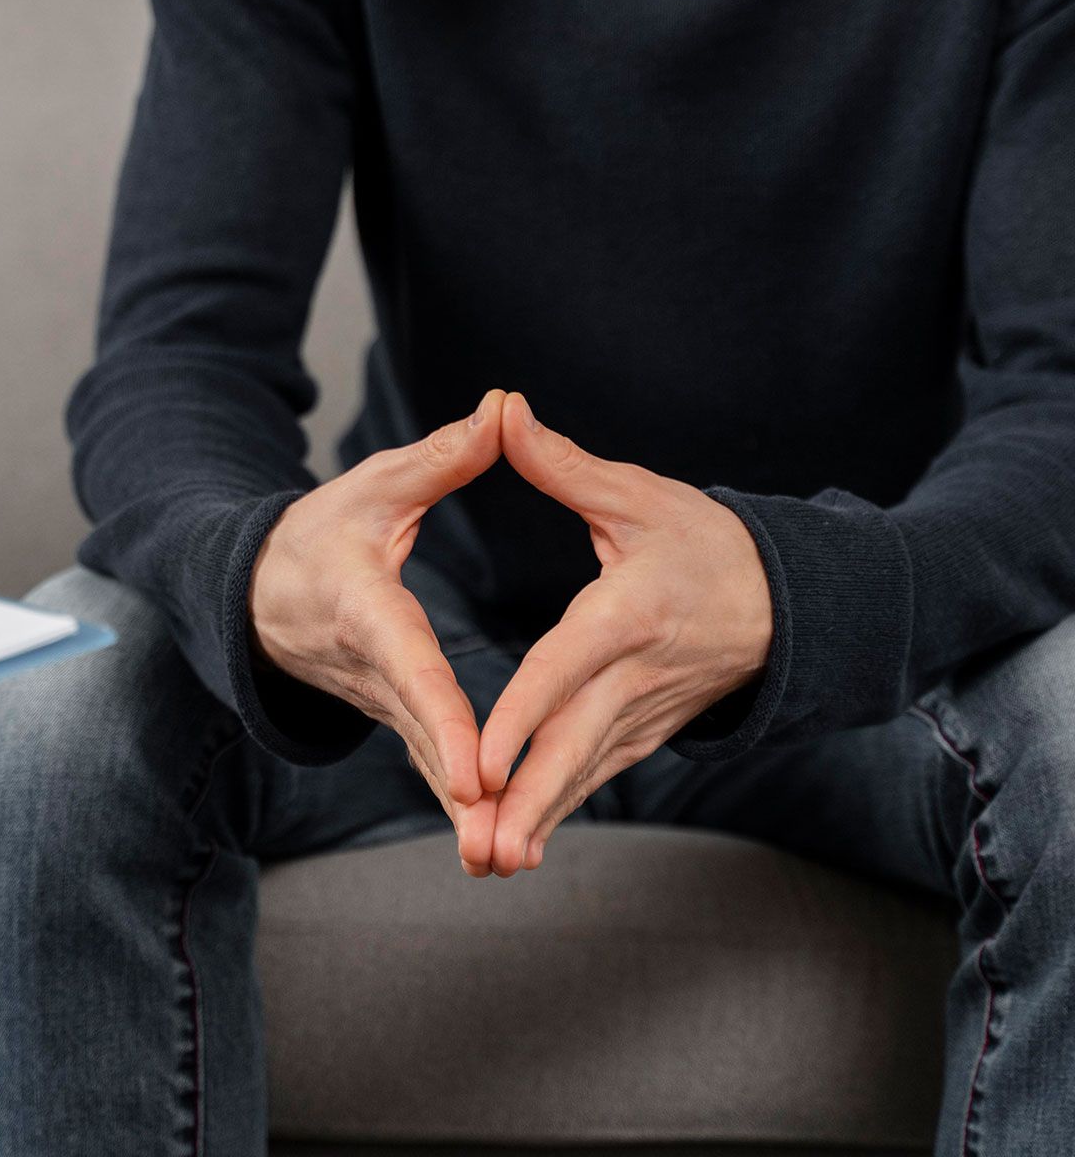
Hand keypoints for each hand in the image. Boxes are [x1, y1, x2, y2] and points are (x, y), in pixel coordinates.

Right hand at [249, 389, 505, 872]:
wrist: (258, 591)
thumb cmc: (321, 531)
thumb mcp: (375, 485)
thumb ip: (442, 457)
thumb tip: (504, 409)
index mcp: (366, 610)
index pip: (410, 666)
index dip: (442, 717)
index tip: (473, 769)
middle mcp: (369, 668)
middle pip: (420, 734)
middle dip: (456, 790)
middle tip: (495, 839)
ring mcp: (378, 701)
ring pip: (425, 760)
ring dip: (462, 814)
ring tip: (504, 859)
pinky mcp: (392, 716)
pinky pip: (429, 761)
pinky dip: (460, 805)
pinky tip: (499, 845)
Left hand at [476, 393, 771, 876]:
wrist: (791, 601)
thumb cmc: (708, 541)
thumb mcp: (640, 495)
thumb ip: (563, 464)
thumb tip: (502, 411)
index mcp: (628, 614)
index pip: (564, 669)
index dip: (523, 714)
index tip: (483, 759)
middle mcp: (636, 675)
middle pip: (573, 744)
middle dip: (526, 798)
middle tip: (481, 844)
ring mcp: (644, 712)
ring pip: (583, 772)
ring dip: (538, 818)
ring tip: (491, 861)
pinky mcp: (645, 733)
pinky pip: (596, 776)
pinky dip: (559, 812)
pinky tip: (519, 846)